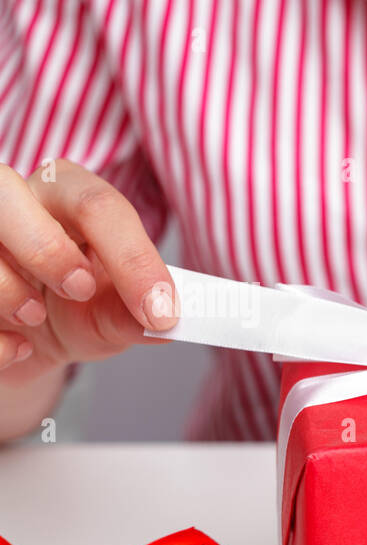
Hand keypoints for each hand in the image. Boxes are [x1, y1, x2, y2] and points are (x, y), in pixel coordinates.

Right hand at [0, 159, 174, 382]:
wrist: (27, 342)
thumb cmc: (74, 310)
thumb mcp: (111, 316)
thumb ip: (135, 317)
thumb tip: (165, 323)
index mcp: (65, 193)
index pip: (97, 205)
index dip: (132, 258)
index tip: (160, 312)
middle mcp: (10, 198)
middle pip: (3, 188)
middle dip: (44, 247)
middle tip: (78, 290)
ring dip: (7, 291)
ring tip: (34, 318)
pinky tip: (16, 347)